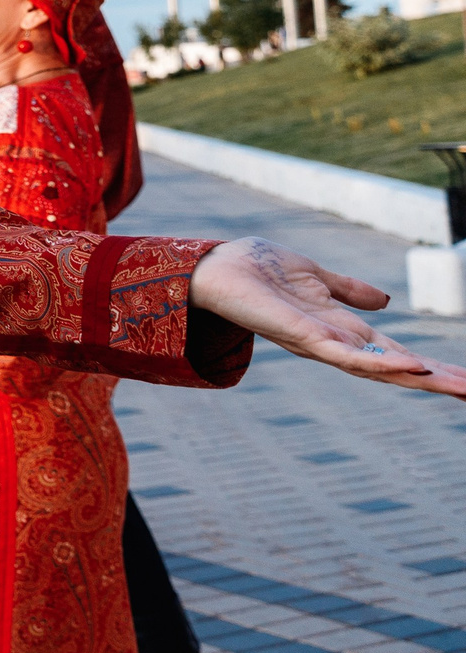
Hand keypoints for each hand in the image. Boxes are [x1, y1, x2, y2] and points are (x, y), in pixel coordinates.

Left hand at [190, 239, 465, 394]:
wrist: (212, 266)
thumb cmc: (255, 268)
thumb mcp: (314, 276)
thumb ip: (348, 290)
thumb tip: (384, 302)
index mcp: (340, 329)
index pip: (395, 353)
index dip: (430, 366)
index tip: (465, 379)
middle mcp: (334, 343)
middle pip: (395, 369)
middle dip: (437, 382)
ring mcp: (320, 344)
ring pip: (380, 370)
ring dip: (423, 379)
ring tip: (462, 387)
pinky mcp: (303, 337)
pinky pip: (349, 356)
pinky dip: (382, 364)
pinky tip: (414, 367)